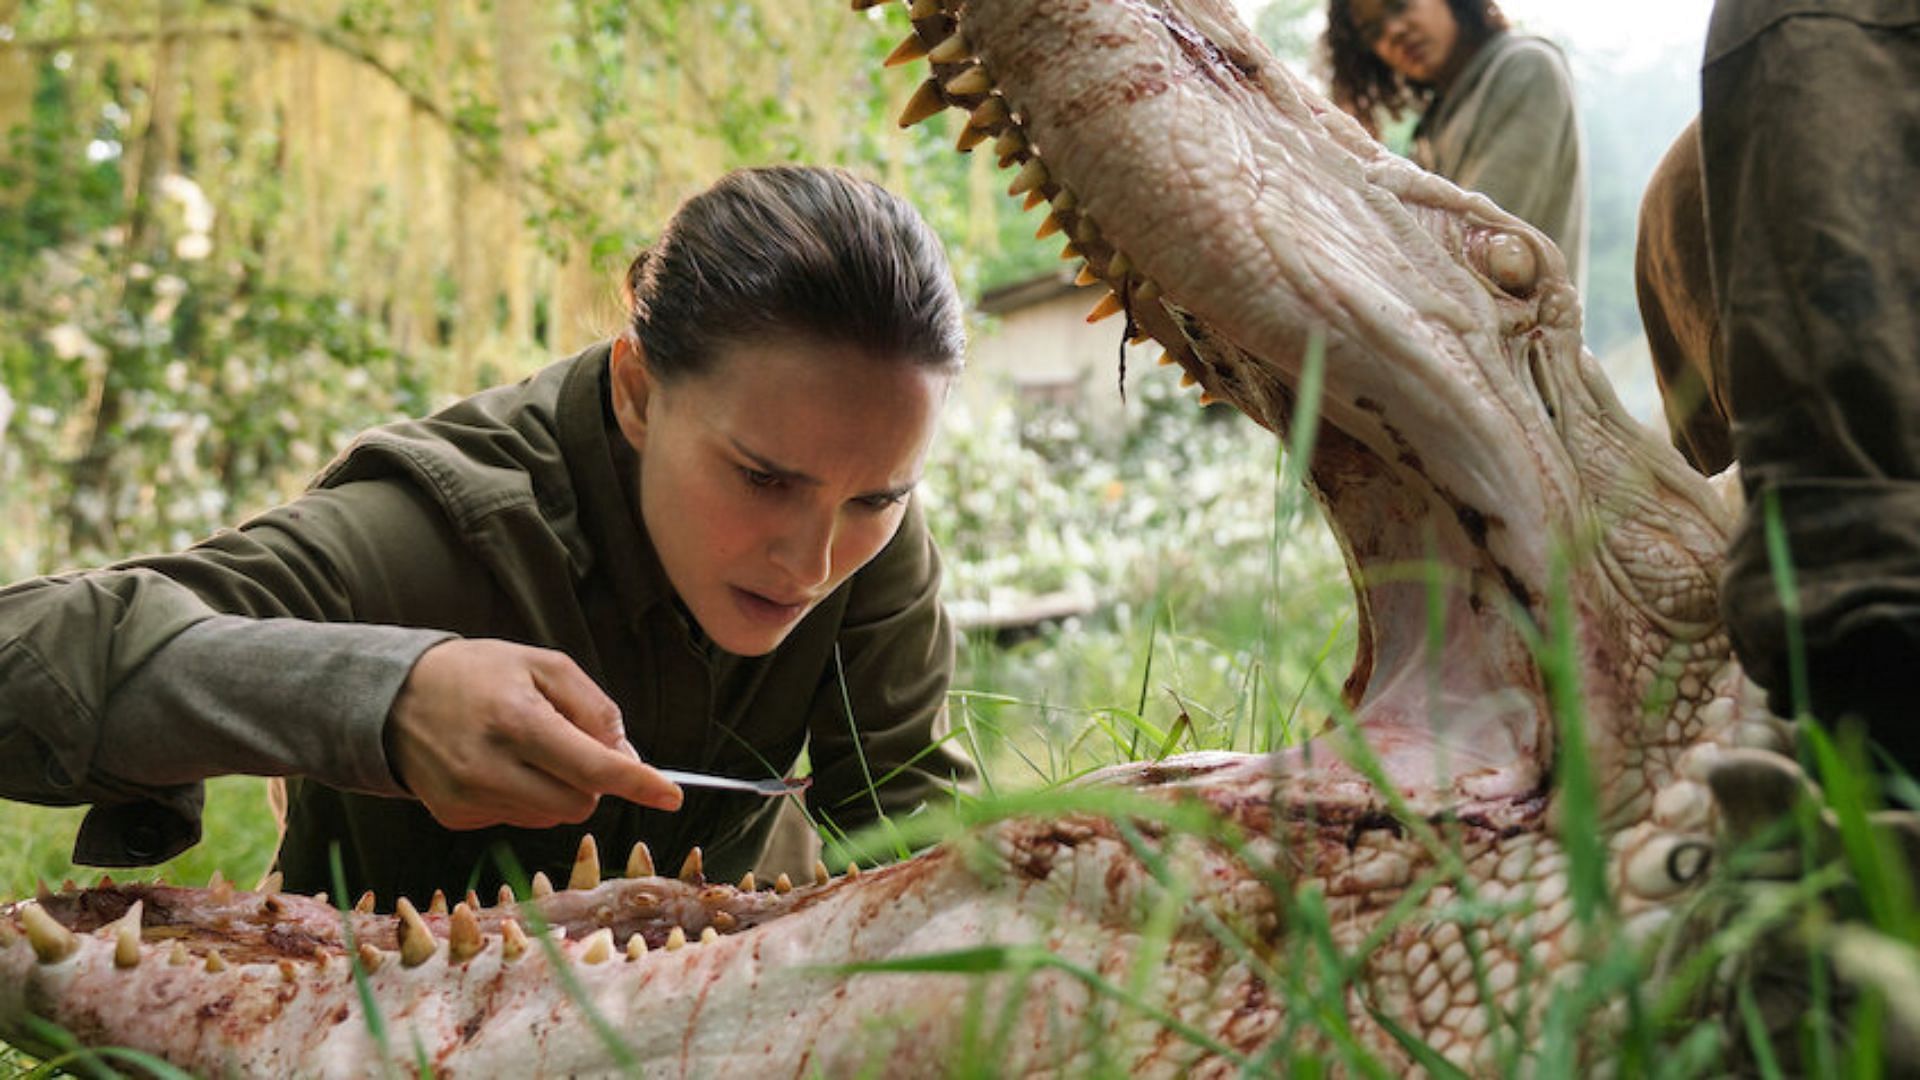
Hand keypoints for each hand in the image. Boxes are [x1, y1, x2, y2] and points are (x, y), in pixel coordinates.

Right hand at [385, 639, 682, 829]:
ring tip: (527, 750)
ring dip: (559, 789)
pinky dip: (526, 798)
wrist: (392, 695)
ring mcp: (468, 798)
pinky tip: (499, 766)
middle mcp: (489, 767)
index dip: (638, 783)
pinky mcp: (454, 816)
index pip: (593, 766)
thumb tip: (627, 757)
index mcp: (516, 721)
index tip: (672, 795)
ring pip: (552, 816)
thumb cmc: (479, 673)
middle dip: (592, 779)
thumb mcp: (543, 666)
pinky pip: (519, 820)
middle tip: (570, 742)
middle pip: (580, 802)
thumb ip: (593, 708)